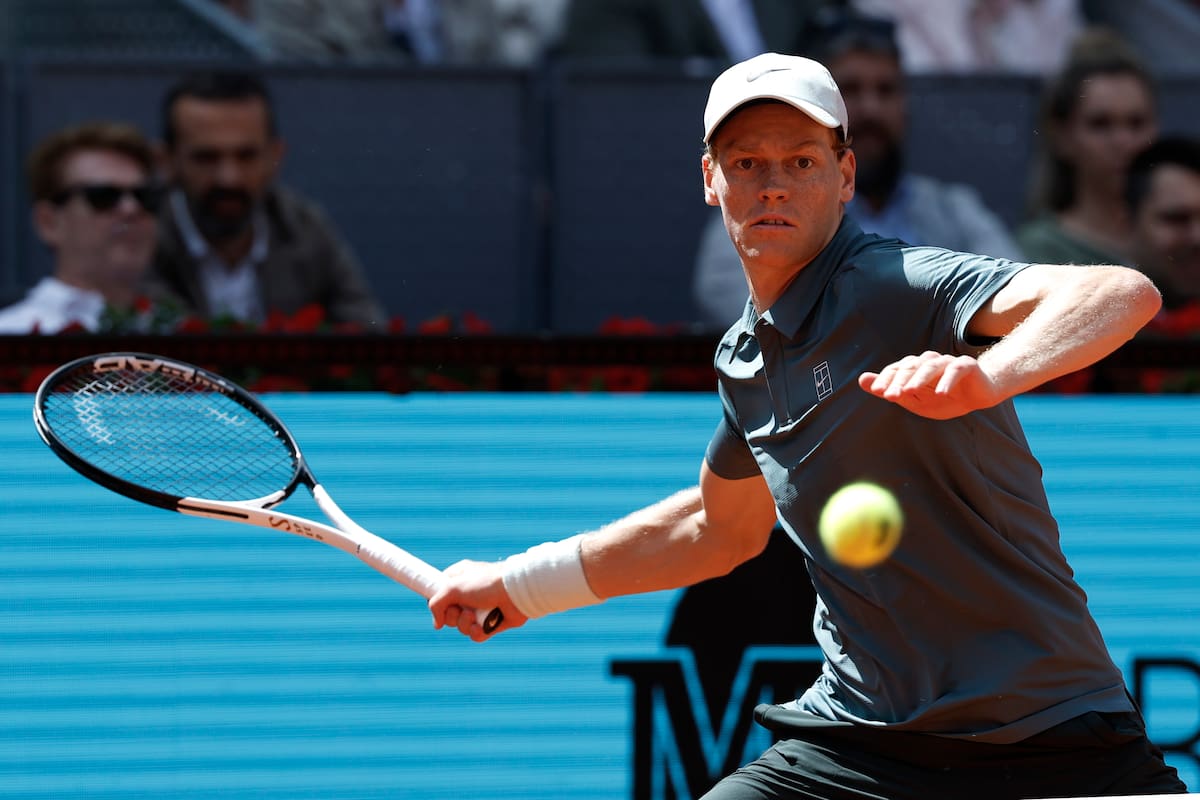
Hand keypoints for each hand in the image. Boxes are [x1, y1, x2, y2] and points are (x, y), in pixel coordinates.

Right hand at [429, 559, 528, 641]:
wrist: (515, 592)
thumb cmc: (486, 583)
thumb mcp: (453, 587)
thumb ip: (436, 603)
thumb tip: (437, 623)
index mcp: (460, 578)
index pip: (440, 593)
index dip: (437, 602)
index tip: (437, 606)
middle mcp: (469, 593)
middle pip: (448, 613)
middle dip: (452, 616)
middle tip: (460, 609)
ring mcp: (480, 608)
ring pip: (461, 626)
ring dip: (464, 624)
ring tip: (474, 615)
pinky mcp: (491, 622)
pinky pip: (476, 635)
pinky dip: (477, 633)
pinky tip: (482, 627)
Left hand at [858, 351, 1003, 419]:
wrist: (977, 396)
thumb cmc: (942, 398)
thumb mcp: (914, 400)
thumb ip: (891, 390)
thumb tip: (862, 380)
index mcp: (914, 368)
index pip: (896, 369)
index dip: (886, 379)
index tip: (878, 392)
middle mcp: (928, 361)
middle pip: (910, 367)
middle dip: (899, 382)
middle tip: (891, 396)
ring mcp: (947, 361)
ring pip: (930, 366)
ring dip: (919, 379)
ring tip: (910, 392)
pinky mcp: (965, 365)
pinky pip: (954, 371)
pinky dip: (947, 381)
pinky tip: (941, 394)